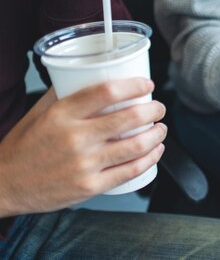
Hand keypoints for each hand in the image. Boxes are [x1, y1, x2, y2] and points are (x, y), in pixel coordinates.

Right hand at [0, 78, 166, 216]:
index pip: (107, 92)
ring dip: (157, 135)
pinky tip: (156, 151)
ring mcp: (84, 164)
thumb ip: (64, 94)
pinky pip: (130, 171)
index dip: (134, 85)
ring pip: (136, 145)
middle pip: (129, 117)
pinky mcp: (90, 186)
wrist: (3, 185)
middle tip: (159, 107)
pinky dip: (150, 159)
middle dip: (154, 110)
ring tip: (161, 129)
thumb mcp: (39, 113)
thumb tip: (89, 75)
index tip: (147, 84)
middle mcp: (74, 137)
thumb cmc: (22, 147)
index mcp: (61, 114)